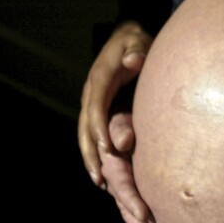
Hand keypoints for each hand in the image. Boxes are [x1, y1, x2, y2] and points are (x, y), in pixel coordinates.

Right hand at [78, 21, 151, 186]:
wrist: (126, 40)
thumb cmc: (136, 43)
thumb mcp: (138, 43)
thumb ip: (137, 51)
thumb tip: (134, 60)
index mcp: (101, 78)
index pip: (97, 106)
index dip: (100, 127)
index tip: (109, 148)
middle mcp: (92, 93)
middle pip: (86, 127)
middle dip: (91, 152)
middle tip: (100, 177)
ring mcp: (92, 102)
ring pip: (84, 134)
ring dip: (90, 158)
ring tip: (99, 182)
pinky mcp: (97, 109)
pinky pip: (91, 134)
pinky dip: (93, 152)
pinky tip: (102, 172)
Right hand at [99, 112, 164, 222]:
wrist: (128, 104)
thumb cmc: (128, 106)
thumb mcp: (122, 111)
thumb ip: (121, 124)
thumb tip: (124, 140)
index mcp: (112, 158)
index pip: (120, 182)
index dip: (131, 199)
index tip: (146, 215)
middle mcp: (115, 174)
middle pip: (124, 206)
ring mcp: (124, 182)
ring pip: (130, 214)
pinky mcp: (134, 186)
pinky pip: (137, 211)